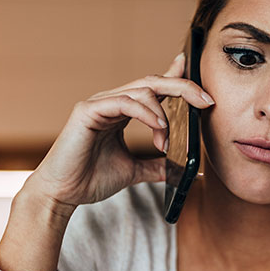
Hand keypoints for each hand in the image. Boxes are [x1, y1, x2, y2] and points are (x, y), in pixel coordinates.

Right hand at [23, 53, 214, 210]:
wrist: (62, 193)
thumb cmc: (91, 179)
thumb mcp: (134, 171)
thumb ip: (157, 166)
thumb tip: (184, 171)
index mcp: (122, 112)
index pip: (153, 88)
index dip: (175, 76)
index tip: (200, 80)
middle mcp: (111, 102)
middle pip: (153, 82)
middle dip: (183, 87)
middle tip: (206, 100)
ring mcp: (99, 104)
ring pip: (142, 90)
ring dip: (164, 115)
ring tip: (167, 141)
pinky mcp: (88, 111)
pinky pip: (124, 102)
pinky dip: (146, 113)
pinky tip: (159, 129)